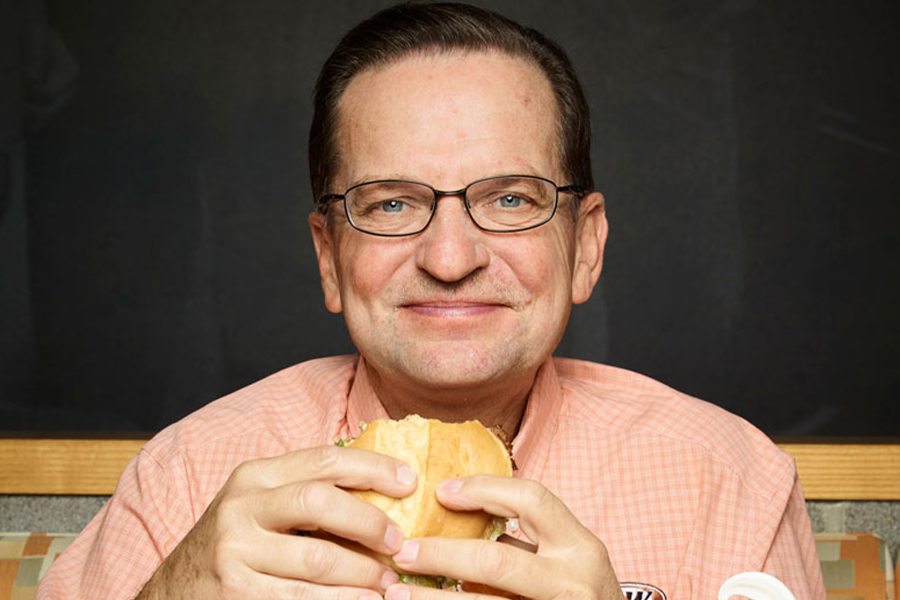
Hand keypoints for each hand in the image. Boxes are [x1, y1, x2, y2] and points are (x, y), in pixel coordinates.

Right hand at [135, 445, 416, 599]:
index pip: (324, 460)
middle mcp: (240, 508)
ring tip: (388, 582)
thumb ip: (306, 493)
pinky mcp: (237, 595)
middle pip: (320, 502)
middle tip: (400, 542)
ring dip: (363, 574)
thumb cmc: (235, 546)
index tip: (410, 481)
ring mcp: (235, 554)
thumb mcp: (260, 507)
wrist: (174, 593)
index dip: (372, 467)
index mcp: (254, 478)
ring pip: (318, 560)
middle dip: (369, 522)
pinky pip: (302, 599)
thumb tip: (384, 491)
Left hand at [385, 475, 622, 599]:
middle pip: (498, 560)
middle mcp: (573, 582)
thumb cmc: (579, 595)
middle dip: (444, 554)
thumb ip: (523, 542)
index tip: (442, 491)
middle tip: (404, 552)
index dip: (484, 489)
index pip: (533, 499)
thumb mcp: (565, 561)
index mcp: (581, 547)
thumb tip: (454, 518)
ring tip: (395, 594)